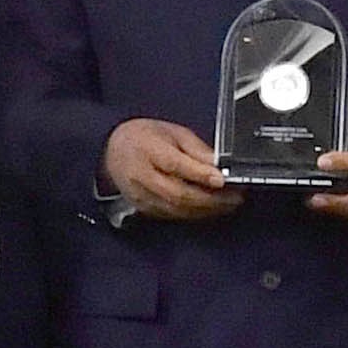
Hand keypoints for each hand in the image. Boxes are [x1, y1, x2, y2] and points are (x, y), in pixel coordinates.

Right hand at [98, 118, 248, 222]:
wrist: (112, 152)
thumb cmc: (143, 138)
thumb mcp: (171, 132)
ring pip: (177, 209)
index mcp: (148, 150)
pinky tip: (210, 209)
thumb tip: (219, 163)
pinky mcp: (145, 208)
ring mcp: (142, 195)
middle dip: (211, 199)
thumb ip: (196, 149)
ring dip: (207, 210)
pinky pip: (173, 215)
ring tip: (229, 204)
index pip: (175, 165)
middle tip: (235, 197)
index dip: (200, 174)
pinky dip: (195, 214)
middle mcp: (143, 176)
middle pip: (178, 193)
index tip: (222, 179)